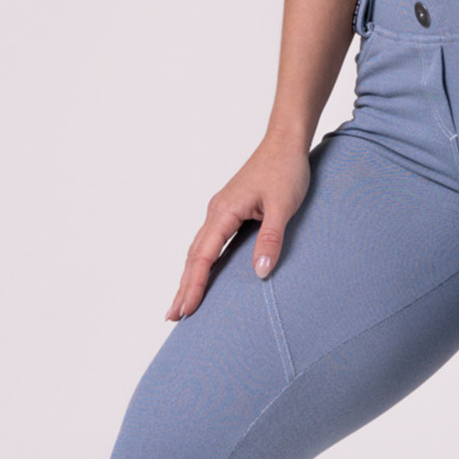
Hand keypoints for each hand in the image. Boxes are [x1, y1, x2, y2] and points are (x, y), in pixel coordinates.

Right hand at [168, 137, 311, 320]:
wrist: (285, 143)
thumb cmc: (285, 170)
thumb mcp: (282, 206)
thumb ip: (271, 238)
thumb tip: (260, 271)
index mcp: (224, 212)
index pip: (203, 256)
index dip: (194, 285)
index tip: (186, 309)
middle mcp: (216, 212)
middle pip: (193, 256)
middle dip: (183, 287)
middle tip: (173, 316)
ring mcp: (221, 211)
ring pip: (198, 249)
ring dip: (189, 276)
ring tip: (182, 301)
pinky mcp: (229, 210)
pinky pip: (208, 241)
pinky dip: (201, 261)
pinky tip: (202, 272)